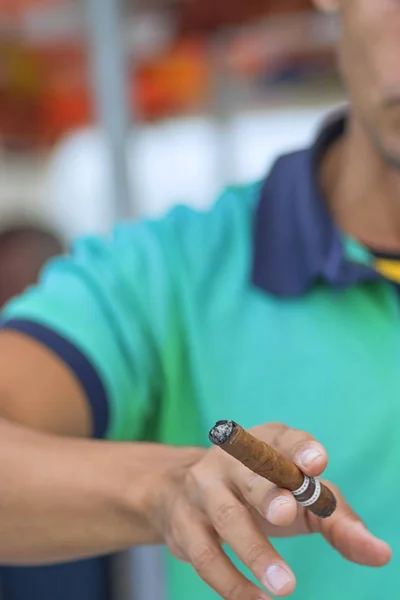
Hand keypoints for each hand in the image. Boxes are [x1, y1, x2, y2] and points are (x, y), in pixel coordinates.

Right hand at [149, 423, 391, 599]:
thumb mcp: (300, 497)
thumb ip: (337, 520)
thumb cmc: (260, 492)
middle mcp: (230, 459)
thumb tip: (379, 553)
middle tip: (289, 513)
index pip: (284, 438)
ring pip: (225, 516)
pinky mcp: (183, 523)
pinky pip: (204, 554)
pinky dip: (230, 581)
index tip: (317, 462)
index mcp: (264, 443)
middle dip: (268, 492)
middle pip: (250, 473)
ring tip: (285, 586)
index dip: (299, 448)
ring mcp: (202, 488)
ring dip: (253, 550)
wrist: (185, 492)